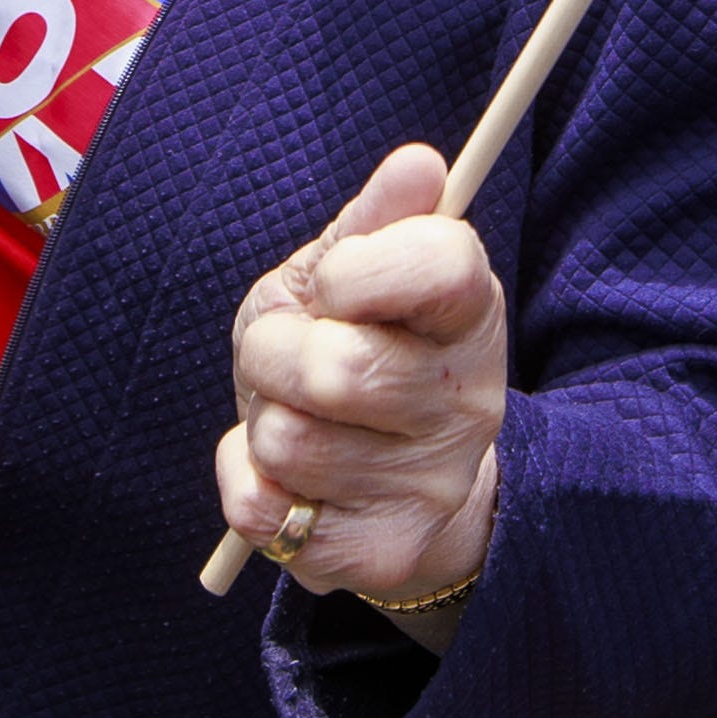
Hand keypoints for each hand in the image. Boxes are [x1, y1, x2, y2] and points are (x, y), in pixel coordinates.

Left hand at [213, 145, 507, 622]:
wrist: (399, 485)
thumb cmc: (362, 348)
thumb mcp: (355, 275)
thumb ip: (376, 219)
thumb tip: (419, 163)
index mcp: (471, 314)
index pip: (438, 263)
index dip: (358, 268)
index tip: (338, 284)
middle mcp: (469, 403)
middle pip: (335, 369)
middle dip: (274, 354)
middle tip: (287, 356)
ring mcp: (430, 486)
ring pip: (285, 440)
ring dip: (261, 419)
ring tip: (296, 416)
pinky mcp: (379, 554)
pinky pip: (261, 507)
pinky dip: (245, 480)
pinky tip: (286, 475)